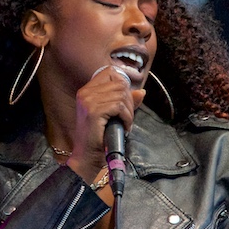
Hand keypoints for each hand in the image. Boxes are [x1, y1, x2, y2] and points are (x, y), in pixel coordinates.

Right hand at [67, 66, 144, 183]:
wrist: (87, 156)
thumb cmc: (99, 136)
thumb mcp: (112, 115)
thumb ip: (125, 101)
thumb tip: (142, 92)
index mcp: (86, 90)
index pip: (110, 72)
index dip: (123, 84)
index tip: (125, 101)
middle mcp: (85, 93)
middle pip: (120, 84)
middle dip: (129, 100)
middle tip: (127, 116)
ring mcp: (88, 101)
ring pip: (121, 95)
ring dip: (129, 111)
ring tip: (125, 123)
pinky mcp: (94, 111)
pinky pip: (119, 107)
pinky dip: (127, 117)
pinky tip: (124, 127)